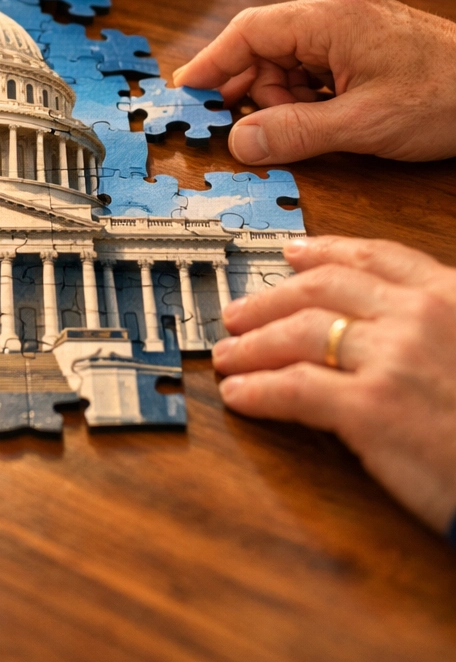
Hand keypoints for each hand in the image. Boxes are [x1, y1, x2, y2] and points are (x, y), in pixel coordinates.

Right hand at [173, 0, 455, 163]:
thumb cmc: (450, 94)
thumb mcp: (363, 124)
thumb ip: (294, 132)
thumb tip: (240, 142)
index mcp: (329, 18)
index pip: (247, 31)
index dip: (211, 63)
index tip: (186, 91)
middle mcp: (334, 13)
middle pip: (263, 49)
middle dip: (255, 92)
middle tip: (256, 131)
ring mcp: (348, 26)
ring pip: (285, 62)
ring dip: (284, 99)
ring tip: (314, 127)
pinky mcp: (360, 44)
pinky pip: (311, 67)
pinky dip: (306, 96)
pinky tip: (326, 119)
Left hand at [213, 236, 455, 533]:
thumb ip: (438, 328)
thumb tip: (381, 323)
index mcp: (450, 298)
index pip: (373, 259)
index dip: (324, 252)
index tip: (292, 252)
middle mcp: (419, 316)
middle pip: (319, 290)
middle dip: (267, 300)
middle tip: (237, 313)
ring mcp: (394, 359)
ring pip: (297, 334)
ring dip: (251, 345)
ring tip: (227, 356)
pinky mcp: (372, 409)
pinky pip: (294, 389)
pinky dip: (258, 391)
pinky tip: (239, 396)